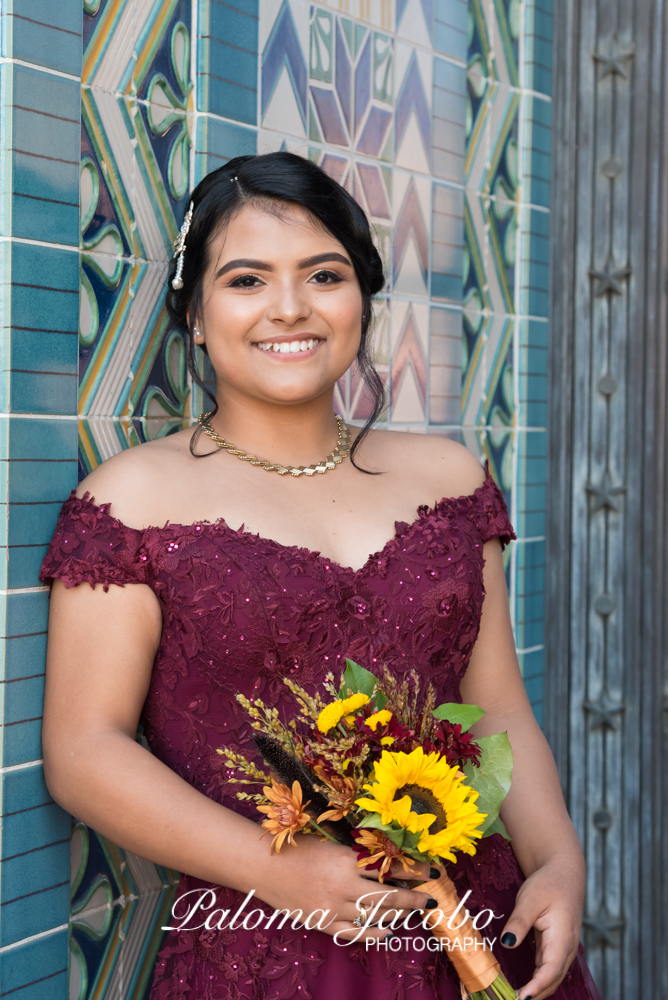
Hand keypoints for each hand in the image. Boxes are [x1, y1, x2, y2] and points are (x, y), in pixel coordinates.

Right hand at [251, 833, 435, 943]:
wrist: (264, 865)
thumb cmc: (298, 847)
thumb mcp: (331, 843)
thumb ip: (358, 853)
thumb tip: (390, 858)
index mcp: (346, 858)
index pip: (389, 867)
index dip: (413, 870)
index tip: (432, 871)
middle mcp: (342, 885)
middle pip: (388, 895)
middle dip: (413, 898)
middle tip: (431, 899)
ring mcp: (332, 907)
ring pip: (375, 916)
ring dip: (396, 914)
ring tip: (410, 911)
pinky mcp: (322, 923)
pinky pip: (354, 933)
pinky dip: (374, 933)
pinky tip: (388, 931)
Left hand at [499, 856, 584, 999]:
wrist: (564, 872)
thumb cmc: (548, 883)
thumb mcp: (530, 899)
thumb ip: (519, 922)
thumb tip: (507, 944)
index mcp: (562, 938)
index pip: (551, 970)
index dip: (537, 986)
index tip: (522, 998)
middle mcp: (566, 948)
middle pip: (553, 980)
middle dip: (536, 994)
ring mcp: (563, 948)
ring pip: (552, 977)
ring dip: (538, 989)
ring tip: (517, 997)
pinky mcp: (557, 946)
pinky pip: (549, 968)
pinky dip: (539, 980)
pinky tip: (526, 985)